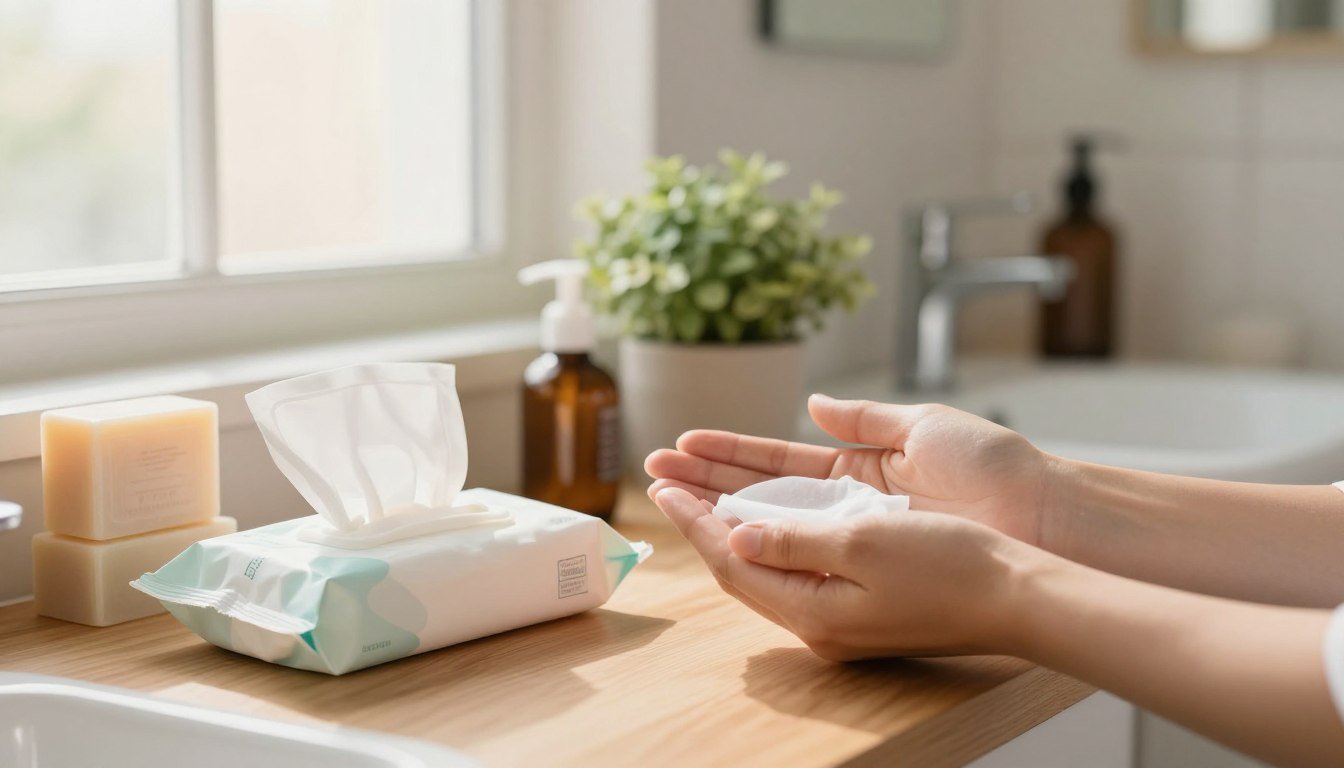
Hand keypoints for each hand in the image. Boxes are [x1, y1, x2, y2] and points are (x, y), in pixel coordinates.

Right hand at [645, 394, 1055, 546]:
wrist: (1040, 516)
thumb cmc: (992, 469)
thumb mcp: (924, 426)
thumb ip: (863, 419)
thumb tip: (812, 404)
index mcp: (861, 466)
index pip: (778, 460)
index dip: (729, 451)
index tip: (684, 443)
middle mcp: (849, 505)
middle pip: (762, 491)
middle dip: (706, 477)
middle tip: (653, 468)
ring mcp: (854, 536)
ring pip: (771, 520)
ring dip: (717, 504)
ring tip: (666, 489)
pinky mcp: (867, 562)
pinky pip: (801, 548)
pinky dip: (758, 537)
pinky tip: (715, 522)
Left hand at [651, 487, 1033, 659]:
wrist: (1020, 594)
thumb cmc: (951, 566)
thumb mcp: (863, 542)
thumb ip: (793, 539)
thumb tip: (734, 534)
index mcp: (813, 612)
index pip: (733, 560)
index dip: (695, 518)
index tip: (662, 483)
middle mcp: (820, 622)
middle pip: (742, 564)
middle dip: (701, 516)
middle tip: (664, 477)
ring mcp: (842, 616)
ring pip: (769, 563)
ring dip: (732, 522)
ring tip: (697, 487)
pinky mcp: (864, 604)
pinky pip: (800, 566)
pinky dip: (772, 534)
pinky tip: (760, 515)